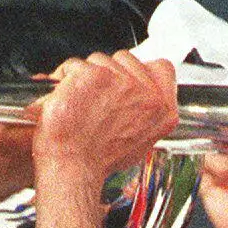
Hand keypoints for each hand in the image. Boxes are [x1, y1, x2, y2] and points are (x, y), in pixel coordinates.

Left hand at [33, 52, 178, 193]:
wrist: (75, 168)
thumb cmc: (100, 160)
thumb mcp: (140, 142)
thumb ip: (146, 113)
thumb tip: (139, 96)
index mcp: (163, 110)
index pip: (161, 68)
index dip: (139, 72)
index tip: (125, 83)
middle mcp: (147, 94)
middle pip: (125, 60)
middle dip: (108, 74)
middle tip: (97, 103)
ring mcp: (122, 82)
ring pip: (99, 60)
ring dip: (86, 77)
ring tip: (81, 106)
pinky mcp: (94, 75)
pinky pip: (74, 65)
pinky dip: (64, 80)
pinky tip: (66, 101)